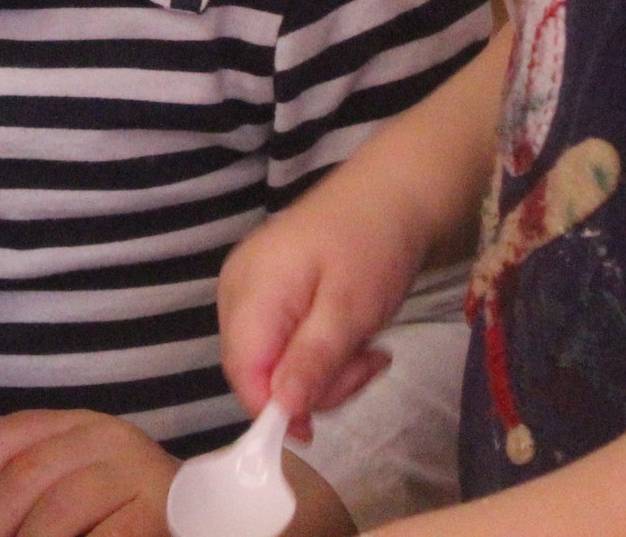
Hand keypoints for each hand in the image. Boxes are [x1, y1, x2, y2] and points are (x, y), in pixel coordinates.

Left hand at [0, 410, 176, 536]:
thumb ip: (33, 486)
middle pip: (28, 471)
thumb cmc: (124, 505)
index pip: (12, 432)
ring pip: (59, 508)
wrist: (205, 512)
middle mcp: (106, 437)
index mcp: (79, 424)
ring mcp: (136, 472)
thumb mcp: (77, 479)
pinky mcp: (159, 511)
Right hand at [216, 178, 418, 430]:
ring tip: (367, 350)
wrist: (389, 193)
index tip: (316, 431)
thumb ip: (312, 359)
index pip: (241, 371)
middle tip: (366, 366)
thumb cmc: (371, 244)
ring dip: (323, 372)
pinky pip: (282, 343)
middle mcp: (237, 291)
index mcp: (251, 290)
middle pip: (255, 371)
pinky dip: (317, 354)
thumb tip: (280, 411)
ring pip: (272, 363)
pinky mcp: (268, 292)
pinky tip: (351, 337)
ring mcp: (250, 290)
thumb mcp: (351, 308)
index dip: (271, 410)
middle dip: (311, 388)